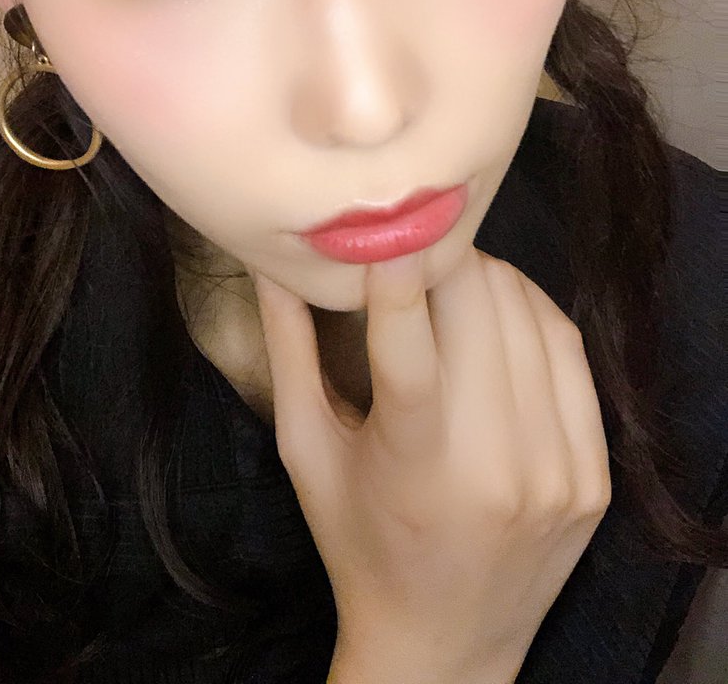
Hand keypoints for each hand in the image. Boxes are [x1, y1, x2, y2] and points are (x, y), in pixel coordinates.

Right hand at [250, 246, 610, 683]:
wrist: (445, 643)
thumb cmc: (357, 542)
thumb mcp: (307, 453)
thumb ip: (289, 352)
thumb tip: (272, 264)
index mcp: (414, 467)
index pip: (408, 350)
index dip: (398, 276)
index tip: (386, 223)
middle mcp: (497, 469)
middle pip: (480, 313)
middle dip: (444, 263)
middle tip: (415, 251)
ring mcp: (556, 473)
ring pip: (529, 317)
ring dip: (488, 280)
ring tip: (453, 276)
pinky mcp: (593, 477)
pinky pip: (569, 354)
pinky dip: (533, 313)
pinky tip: (502, 308)